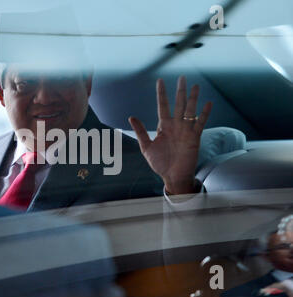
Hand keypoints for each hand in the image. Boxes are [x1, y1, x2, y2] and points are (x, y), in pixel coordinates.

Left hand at [129, 76, 211, 194]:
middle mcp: (176, 126)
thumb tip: (131, 117)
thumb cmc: (160, 163)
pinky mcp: (194, 138)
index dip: (162, 94)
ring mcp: (186, 131)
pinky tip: (208, 103)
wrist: (172, 176)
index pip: (163, 106)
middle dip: (180, 91)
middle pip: (178, 104)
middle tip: (182, 77)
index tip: (160, 81)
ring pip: (190, 111)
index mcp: (164, 127)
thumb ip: (140, 132)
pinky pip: (200, 123)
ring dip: (193, 98)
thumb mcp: (146, 147)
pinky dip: (204, 114)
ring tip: (195, 86)